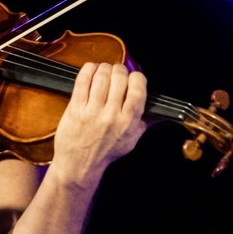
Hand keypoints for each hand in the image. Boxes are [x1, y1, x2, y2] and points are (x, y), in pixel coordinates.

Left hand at [51, 60, 147, 186]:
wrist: (79, 165)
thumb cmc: (104, 153)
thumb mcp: (130, 142)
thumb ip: (143, 124)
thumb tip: (157, 111)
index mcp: (127, 123)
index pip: (137, 90)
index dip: (137, 78)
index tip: (134, 78)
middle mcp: (111, 116)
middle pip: (119, 78)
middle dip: (120, 70)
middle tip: (118, 73)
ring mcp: (92, 111)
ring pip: (101, 77)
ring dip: (104, 68)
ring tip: (104, 71)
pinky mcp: (75, 108)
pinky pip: (82, 81)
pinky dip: (88, 70)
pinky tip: (91, 70)